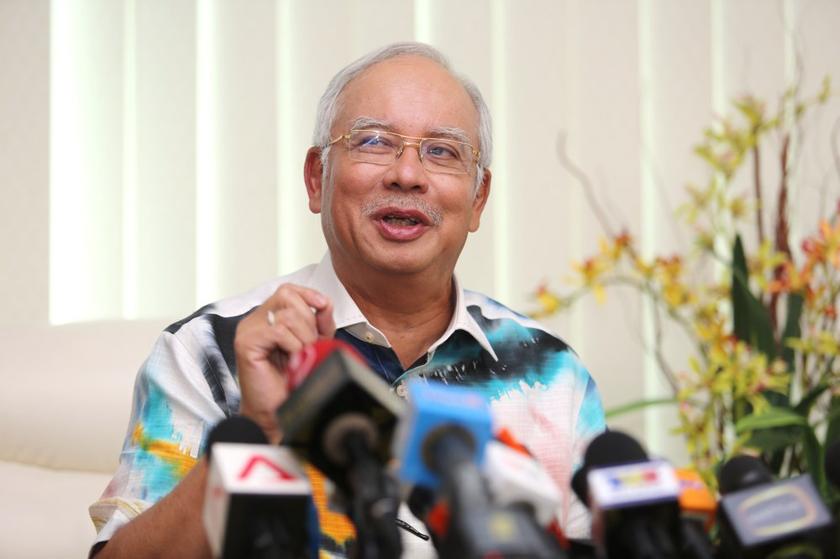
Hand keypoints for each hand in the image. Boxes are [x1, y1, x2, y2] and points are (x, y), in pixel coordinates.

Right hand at [234, 284, 334, 442]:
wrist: (277, 412)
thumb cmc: (291, 381)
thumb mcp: (314, 344)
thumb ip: (320, 322)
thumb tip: (325, 303)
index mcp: (268, 317)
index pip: (288, 290)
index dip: (308, 294)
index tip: (323, 306)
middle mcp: (254, 320)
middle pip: (288, 297)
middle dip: (308, 322)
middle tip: (308, 346)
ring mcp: (247, 330)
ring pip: (286, 314)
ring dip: (303, 336)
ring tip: (301, 355)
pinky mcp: (245, 342)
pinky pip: (278, 331)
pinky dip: (293, 345)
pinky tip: (292, 359)